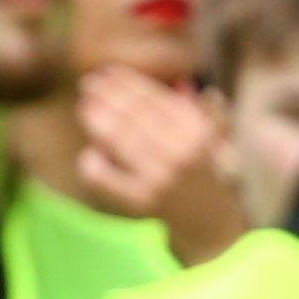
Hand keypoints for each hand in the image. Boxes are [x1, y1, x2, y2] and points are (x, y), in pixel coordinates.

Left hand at [66, 64, 228, 218]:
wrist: (211, 227)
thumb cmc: (207, 178)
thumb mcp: (214, 142)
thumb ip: (200, 112)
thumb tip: (180, 82)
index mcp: (198, 132)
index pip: (155, 98)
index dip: (128, 82)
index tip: (108, 71)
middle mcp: (181, 152)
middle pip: (134, 115)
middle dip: (107, 95)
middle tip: (87, 83)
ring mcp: (160, 178)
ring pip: (119, 140)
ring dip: (97, 119)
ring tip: (84, 107)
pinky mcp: (141, 202)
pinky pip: (105, 176)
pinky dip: (93, 162)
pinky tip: (89, 152)